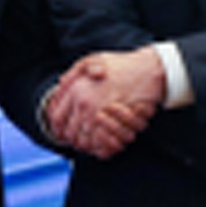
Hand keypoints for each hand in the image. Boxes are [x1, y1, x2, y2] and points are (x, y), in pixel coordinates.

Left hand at [45, 49, 162, 156]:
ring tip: (88, 143)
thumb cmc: (122, 64)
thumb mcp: (94, 59)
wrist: (148, 70)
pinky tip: (101, 143)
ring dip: (85, 144)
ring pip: (85, 141)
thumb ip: (75, 72)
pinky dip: (100, 147)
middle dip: (71, 138)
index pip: (57, 119)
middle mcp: (86, 106)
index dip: (57, 127)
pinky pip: (103, 145)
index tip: (61, 129)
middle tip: (75, 139)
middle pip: (70, 133)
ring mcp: (102, 117)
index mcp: (78, 92)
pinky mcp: (117, 126)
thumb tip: (61, 82)